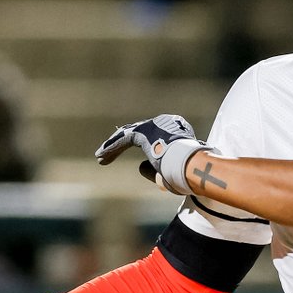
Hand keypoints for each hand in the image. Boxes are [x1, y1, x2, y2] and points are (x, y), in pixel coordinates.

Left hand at [95, 114, 212, 194]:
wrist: (192, 165)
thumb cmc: (189, 171)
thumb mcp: (176, 169)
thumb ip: (159, 166)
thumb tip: (141, 166)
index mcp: (179, 128)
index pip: (157, 133)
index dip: (144, 143)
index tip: (138, 153)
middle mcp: (167, 122)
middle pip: (139, 130)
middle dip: (124, 141)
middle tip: (111, 150)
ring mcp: (154, 125)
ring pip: (129, 134)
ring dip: (113, 146)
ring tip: (100, 156)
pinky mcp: (143, 132)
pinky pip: (124, 140)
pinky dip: (112, 149)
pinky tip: (101, 157)